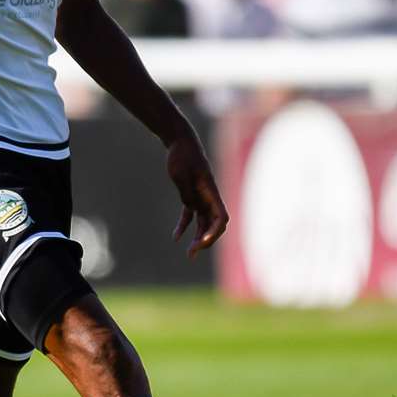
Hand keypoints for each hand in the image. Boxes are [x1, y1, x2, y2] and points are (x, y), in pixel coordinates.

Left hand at [166, 133, 228, 259]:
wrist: (180, 143)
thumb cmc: (182, 156)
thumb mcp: (181, 175)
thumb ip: (187, 193)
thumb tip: (191, 207)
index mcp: (211, 192)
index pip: (221, 217)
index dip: (214, 232)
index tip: (201, 241)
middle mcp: (209, 197)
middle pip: (214, 224)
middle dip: (206, 240)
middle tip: (192, 253)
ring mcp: (201, 197)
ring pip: (204, 223)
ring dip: (198, 238)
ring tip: (189, 253)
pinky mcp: (191, 196)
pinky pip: (190, 215)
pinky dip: (185, 226)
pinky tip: (176, 237)